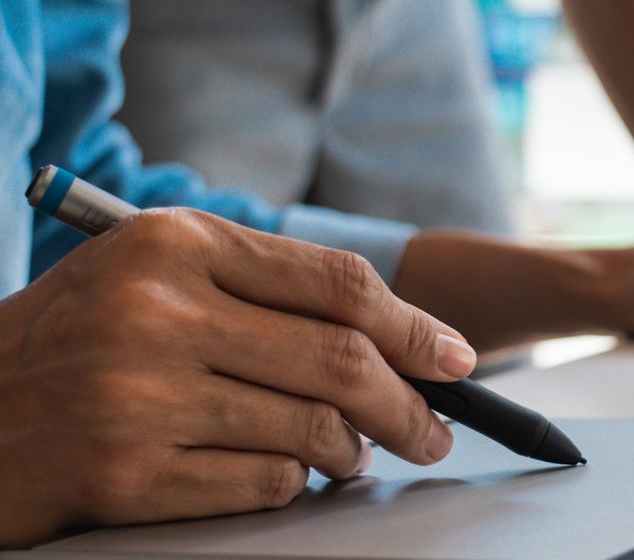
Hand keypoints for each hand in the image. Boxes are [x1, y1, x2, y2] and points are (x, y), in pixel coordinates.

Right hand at [0, 209, 476, 547]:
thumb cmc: (84, 330)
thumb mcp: (164, 271)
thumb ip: (269, 289)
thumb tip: (397, 339)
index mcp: (178, 243)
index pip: (337, 283)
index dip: (414, 325)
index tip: (456, 358)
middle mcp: (159, 312)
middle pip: (340, 360)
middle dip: (410, 402)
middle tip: (436, 428)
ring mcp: (139, 396)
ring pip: (311, 429)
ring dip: (357, 448)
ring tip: (362, 450)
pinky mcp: (124, 475)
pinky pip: (262, 484)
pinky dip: (297, 481)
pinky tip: (295, 473)